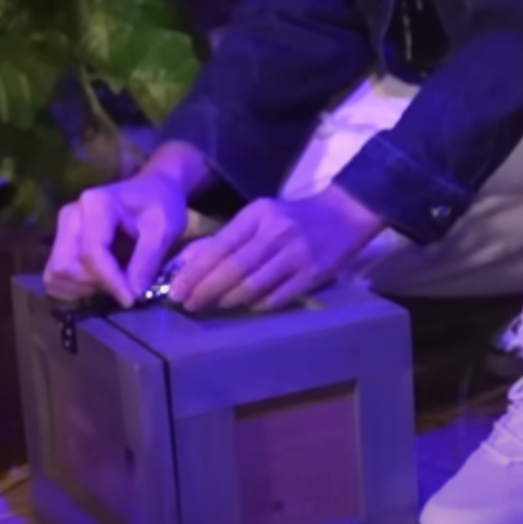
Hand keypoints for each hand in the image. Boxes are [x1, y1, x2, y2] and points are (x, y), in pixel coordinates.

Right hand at [43, 146, 204, 303]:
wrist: (154, 190)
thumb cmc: (161, 205)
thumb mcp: (165, 228)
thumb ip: (148, 260)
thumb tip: (132, 294)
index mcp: (95, 204)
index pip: (91, 251)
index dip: (109, 280)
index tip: (131, 299)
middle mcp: (70, 215)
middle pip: (65, 264)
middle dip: (94, 284)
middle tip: (123, 287)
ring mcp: (62, 229)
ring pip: (56, 273)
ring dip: (83, 288)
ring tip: (113, 283)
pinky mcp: (61, 243)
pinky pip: (55, 276)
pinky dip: (74, 288)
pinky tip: (100, 283)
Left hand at [168, 186, 386, 312]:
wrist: (345, 214)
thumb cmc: (293, 217)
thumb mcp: (259, 216)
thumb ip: (227, 238)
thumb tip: (187, 263)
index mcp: (259, 215)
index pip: (220, 246)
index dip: (195, 271)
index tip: (176, 290)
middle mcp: (277, 233)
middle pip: (234, 268)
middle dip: (206, 290)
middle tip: (188, 305)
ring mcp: (297, 254)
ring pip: (254, 285)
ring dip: (229, 300)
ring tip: (213, 307)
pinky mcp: (313, 273)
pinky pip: (278, 297)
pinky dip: (258, 306)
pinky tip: (246, 309)